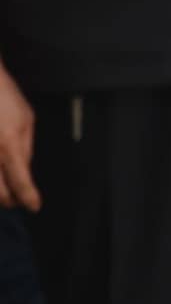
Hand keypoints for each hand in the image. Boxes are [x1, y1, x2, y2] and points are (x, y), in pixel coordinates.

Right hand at [0, 65, 37, 211]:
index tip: (34, 205)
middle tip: (17, 200)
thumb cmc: (3, 97)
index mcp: (9, 145)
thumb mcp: (26, 119)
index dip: (29, 198)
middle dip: (9, 201)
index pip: (21, 183)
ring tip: (6, 192)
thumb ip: (26, 148)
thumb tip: (25, 170)